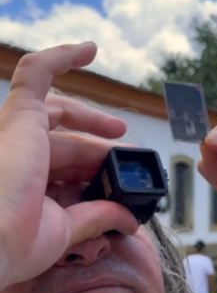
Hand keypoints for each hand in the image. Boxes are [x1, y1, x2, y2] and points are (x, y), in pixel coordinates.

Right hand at [0, 42, 138, 289]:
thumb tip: (129, 219)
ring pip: (54, 109)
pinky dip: (60, 57)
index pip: (63, 164)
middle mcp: (14, 155)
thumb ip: (96, 216)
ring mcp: (14, 133)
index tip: (124, 180)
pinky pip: (35, 73)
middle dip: (95, 144)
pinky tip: (88, 49)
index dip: (95, 167)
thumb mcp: (65, 230)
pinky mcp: (19, 115)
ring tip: (120, 126)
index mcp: (22, 183)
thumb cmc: (12, 244)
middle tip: (125, 147)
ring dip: (90, 115)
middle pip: (61, 138)